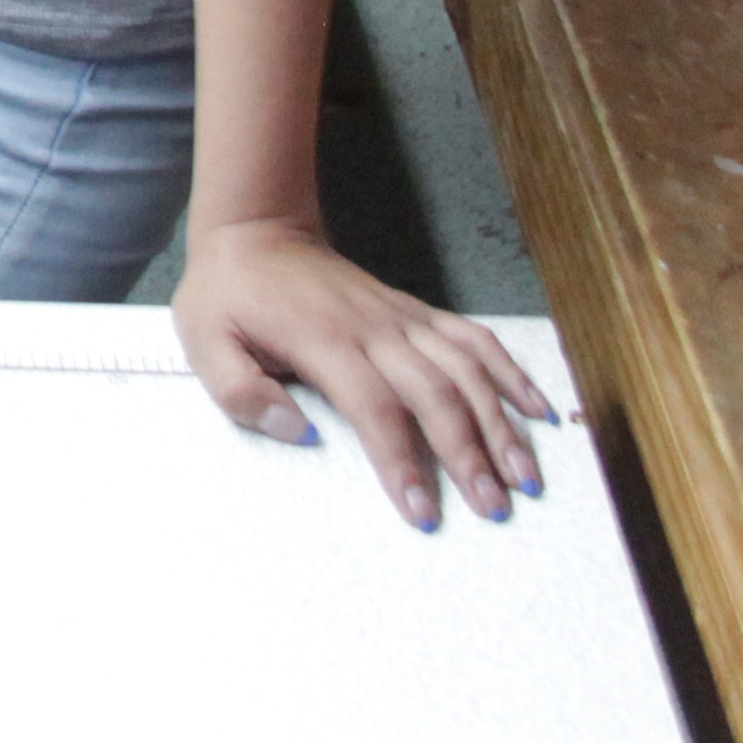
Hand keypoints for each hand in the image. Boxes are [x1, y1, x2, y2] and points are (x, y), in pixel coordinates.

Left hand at [172, 214, 553, 530]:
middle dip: (470, 455)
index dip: (403, 463)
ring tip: (527, 475)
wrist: (256, 229)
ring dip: (501, 421)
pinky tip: (537, 409)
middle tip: (496, 509)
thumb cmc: (229, 293)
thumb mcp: (204, 341)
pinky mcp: (416, 312)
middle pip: (437, 394)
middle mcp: (375, 329)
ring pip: (467, 368)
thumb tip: (296, 432)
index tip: (423, 512)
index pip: (375, 409)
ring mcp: (402, 318)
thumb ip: (241, 392)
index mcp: (325, 342)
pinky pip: (474, 339)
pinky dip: (511, 372)